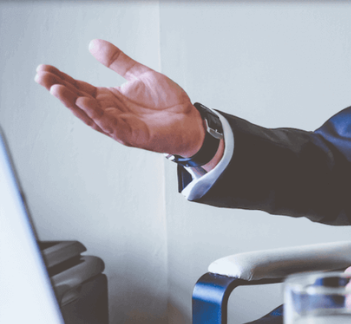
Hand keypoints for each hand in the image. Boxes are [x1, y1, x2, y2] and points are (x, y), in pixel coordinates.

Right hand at [35, 39, 204, 157]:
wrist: (191, 121)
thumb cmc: (169, 104)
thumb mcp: (141, 75)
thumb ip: (118, 62)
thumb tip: (94, 44)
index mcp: (110, 99)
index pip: (80, 88)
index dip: (62, 79)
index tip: (44, 68)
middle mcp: (111, 113)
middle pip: (79, 101)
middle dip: (60, 89)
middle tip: (41, 76)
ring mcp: (120, 126)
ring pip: (90, 115)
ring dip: (72, 102)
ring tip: (55, 88)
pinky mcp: (132, 135)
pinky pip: (111, 125)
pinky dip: (97, 114)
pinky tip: (85, 102)